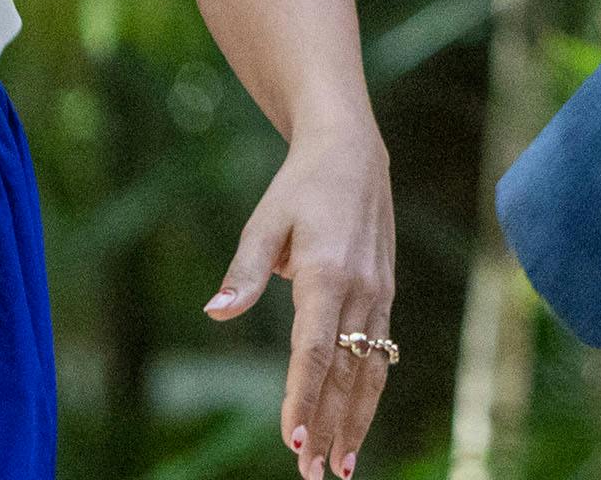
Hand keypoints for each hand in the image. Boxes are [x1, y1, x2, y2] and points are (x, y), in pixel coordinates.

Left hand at [208, 122, 396, 479]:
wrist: (354, 154)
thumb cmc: (300, 188)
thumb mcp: (264, 221)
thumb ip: (243, 271)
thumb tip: (216, 311)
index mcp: (326, 272)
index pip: (313, 350)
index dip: (303, 398)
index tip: (294, 439)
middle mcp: (360, 289)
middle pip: (346, 372)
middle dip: (331, 426)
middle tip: (313, 473)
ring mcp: (379, 294)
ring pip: (370, 371)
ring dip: (355, 421)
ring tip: (339, 465)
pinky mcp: (384, 295)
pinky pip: (379, 355)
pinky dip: (369, 394)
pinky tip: (358, 424)